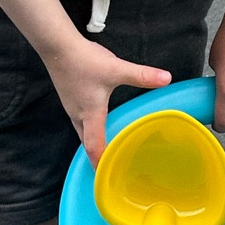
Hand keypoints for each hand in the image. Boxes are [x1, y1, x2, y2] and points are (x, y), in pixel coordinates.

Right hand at [44, 37, 170, 163]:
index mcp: (90, 114)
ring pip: (83, 132)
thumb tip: (167, 78)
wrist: (57, 46)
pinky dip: (90, 129)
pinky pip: (80, 121)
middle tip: (111, 168)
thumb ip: (141, 75)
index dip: (101, 163)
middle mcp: (78, 115)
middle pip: (87, 143)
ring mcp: (72, 107)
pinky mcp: (70, 98)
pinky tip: (101, 122)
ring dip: (93, 142)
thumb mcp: (116, 69)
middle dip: (97, 157)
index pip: (94, 146)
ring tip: (108, 150)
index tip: (108, 178)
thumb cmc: (84, 61)